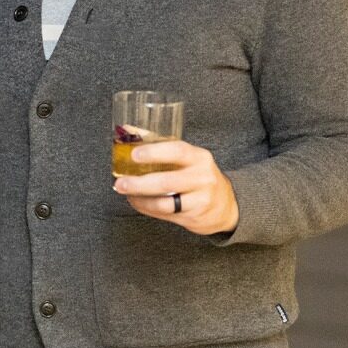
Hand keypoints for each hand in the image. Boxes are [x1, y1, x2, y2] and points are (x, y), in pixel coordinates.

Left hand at [112, 140, 238, 235]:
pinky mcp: (194, 217)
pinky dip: (148, 208)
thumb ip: (161, 146)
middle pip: (167, 182)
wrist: (226, 205)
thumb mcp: (189, 158)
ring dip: (141, 199)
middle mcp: (202, 178)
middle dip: (139, 184)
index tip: (134, 154)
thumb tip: (127, 131)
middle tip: (121, 183)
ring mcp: (200, 200)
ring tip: (126, 193)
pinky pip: (166, 214)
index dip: (155, 152)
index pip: (178, 151)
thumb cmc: (199, 175)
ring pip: (165, 203)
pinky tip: (138, 202)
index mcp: (199, 157)